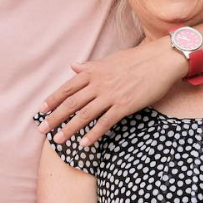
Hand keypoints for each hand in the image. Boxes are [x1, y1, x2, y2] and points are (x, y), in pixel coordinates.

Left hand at [39, 36, 185, 145]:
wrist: (161, 60)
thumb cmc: (137, 59)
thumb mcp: (109, 59)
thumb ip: (90, 66)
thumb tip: (74, 66)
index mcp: (93, 72)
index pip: (67, 87)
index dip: (52, 100)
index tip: (41, 110)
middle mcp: (98, 84)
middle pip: (71, 103)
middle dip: (55, 117)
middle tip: (42, 129)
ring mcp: (111, 95)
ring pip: (85, 114)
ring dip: (69, 128)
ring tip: (58, 140)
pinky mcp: (124, 105)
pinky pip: (105, 122)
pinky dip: (93, 134)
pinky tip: (84, 143)